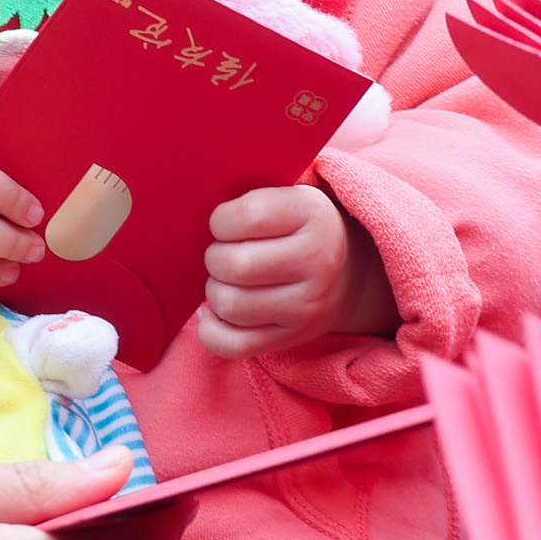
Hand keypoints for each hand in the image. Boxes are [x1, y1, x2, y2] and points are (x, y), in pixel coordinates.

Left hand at [194, 183, 391, 356]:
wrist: (350, 273)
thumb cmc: (297, 228)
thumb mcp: (289, 196)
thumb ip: (250, 194)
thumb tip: (190, 201)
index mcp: (312, 214)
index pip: (247, 216)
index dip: (221, 220)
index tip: (225, 224)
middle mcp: (317, 261)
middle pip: (234, 265)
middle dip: (215, 258)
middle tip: (224, 254)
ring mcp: (307, 305)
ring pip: (230, 306)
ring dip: (215, 292)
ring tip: (227, 281)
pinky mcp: (293, 338)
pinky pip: (233, 345)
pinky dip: (212, 330)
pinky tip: (215, 313)